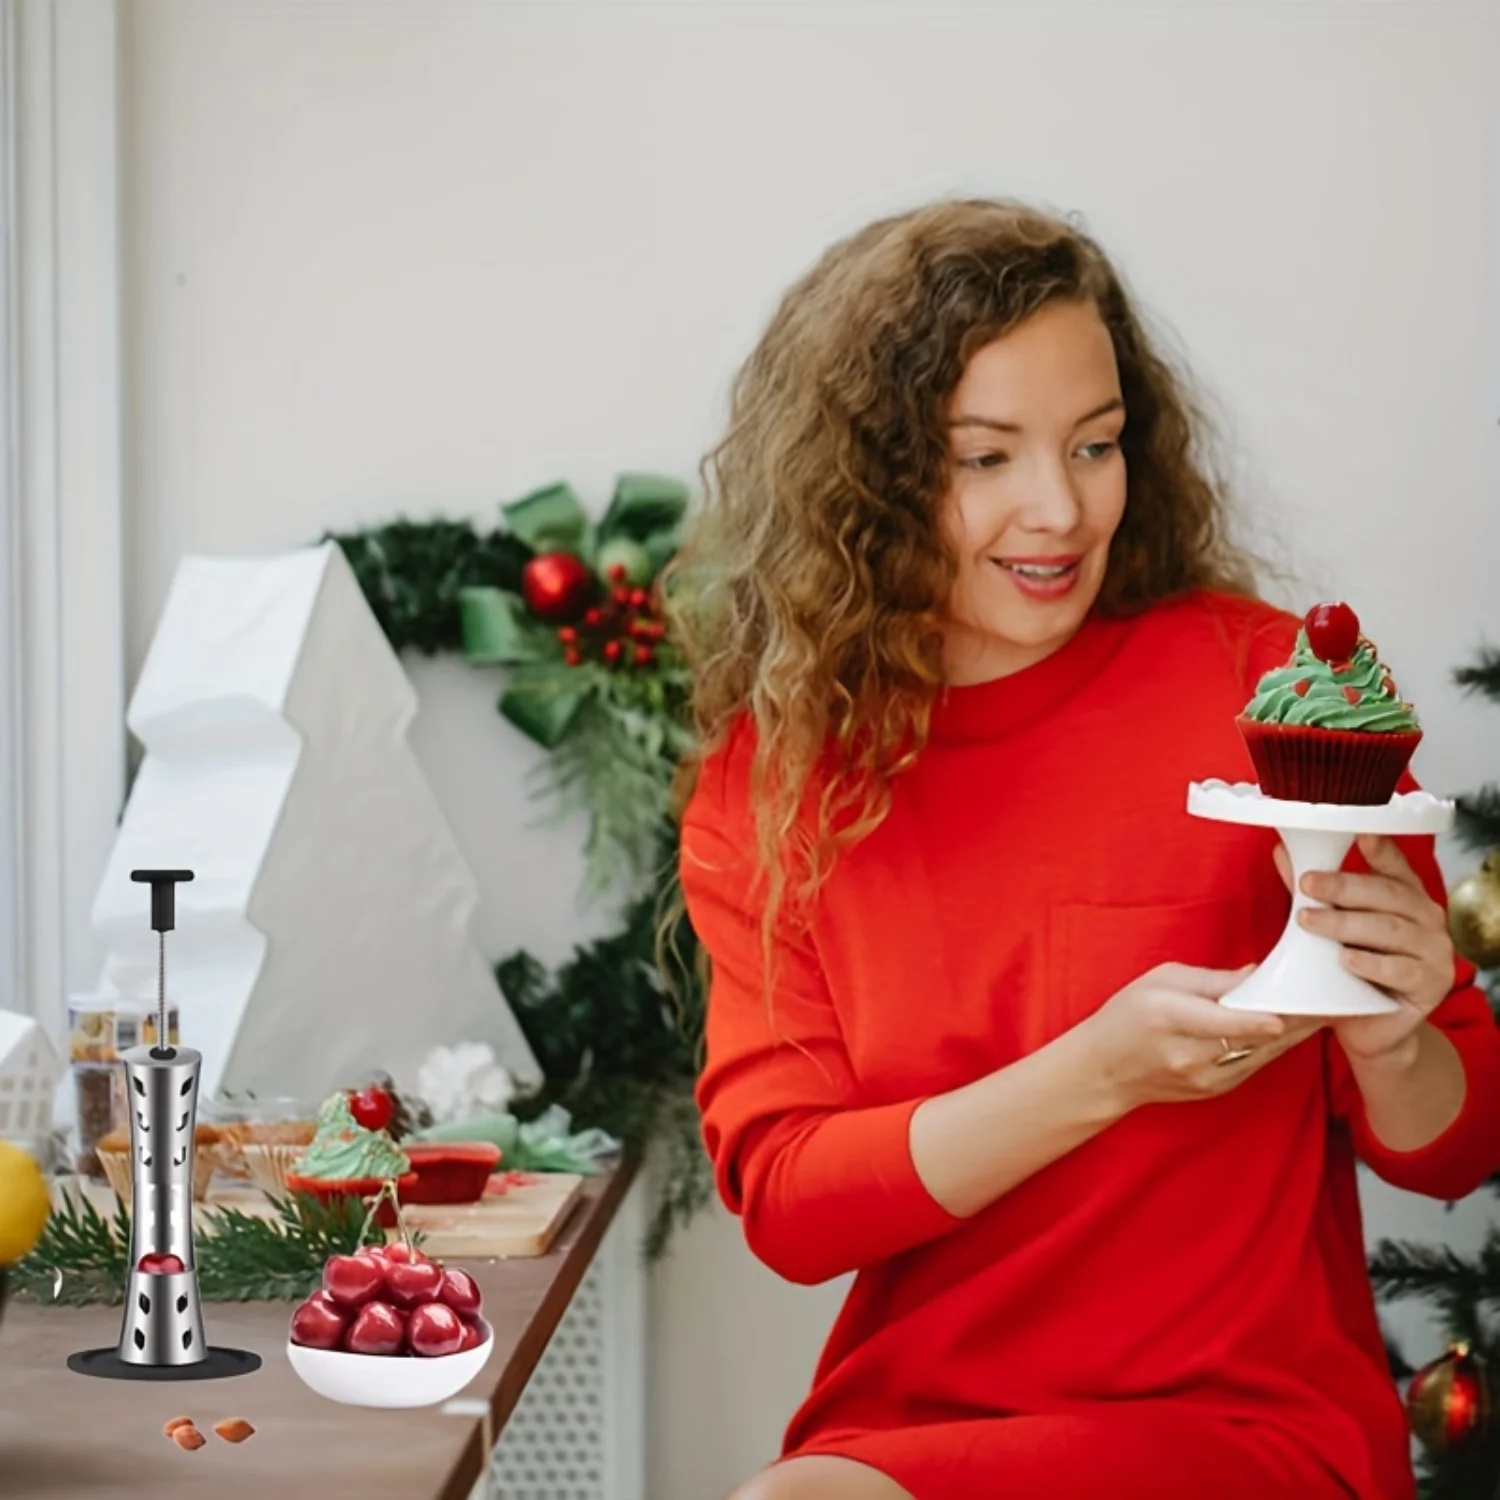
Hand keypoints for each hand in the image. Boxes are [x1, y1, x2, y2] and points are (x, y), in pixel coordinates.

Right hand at [1078, 962, 1322, 1110]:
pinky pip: (1255, 1064)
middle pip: (1255, 1039)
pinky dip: (1274, 1046)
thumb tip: (1256, 975)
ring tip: (1323, 1012)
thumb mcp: (1159, 981)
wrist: (1104, 1071)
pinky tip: (1293, 1029)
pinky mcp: (1217, 1090)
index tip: (1294, 1012)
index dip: (1263, 1020)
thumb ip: (1209, 980)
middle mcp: (1191, 1055)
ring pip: (1263, 1054)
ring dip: (1293, 1034)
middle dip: (1294, 1020)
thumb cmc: (1127, 1016)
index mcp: (1171, 1019)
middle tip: (1329, 1001)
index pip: (1226, 1023)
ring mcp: (1206, 1079)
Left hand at [1274, 835, 1453, 1064]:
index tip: (1360, 834)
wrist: (1366, 1026)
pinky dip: (1370, 963)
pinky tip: (1345, 960)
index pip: (1395, 866)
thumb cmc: (1348, 971)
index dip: (1380, 849)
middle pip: (1387, 895)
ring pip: (1390, 930)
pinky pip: (1400, 970)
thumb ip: (1312, 891)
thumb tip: (1283, 853)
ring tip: (1309, 920)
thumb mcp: (1329, 926)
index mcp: (1405, 897)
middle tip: (1307, 883)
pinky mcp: (1431, 985)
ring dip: (1346, 923)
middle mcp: (1425, 918)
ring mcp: (1433, 952)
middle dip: (1344, 886)